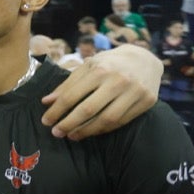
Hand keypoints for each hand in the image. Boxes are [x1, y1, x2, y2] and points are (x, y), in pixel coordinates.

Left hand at [39, 48, 157, 138]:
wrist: (145, 58)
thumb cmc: (110, 63)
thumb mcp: (88, 66)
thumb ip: (68, 84)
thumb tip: (46, 101)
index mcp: (100, 69)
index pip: (72, 95)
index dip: (57, 110)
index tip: (46, 121)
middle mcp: (118, 80)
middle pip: (88, 109)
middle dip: (69, 123)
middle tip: (56, 132)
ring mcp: (135, 91)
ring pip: (107, 119)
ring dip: (87, 131)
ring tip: (72, 135)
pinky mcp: (147, 101)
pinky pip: (122, 121)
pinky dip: (104, 129)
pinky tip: (92, 131)